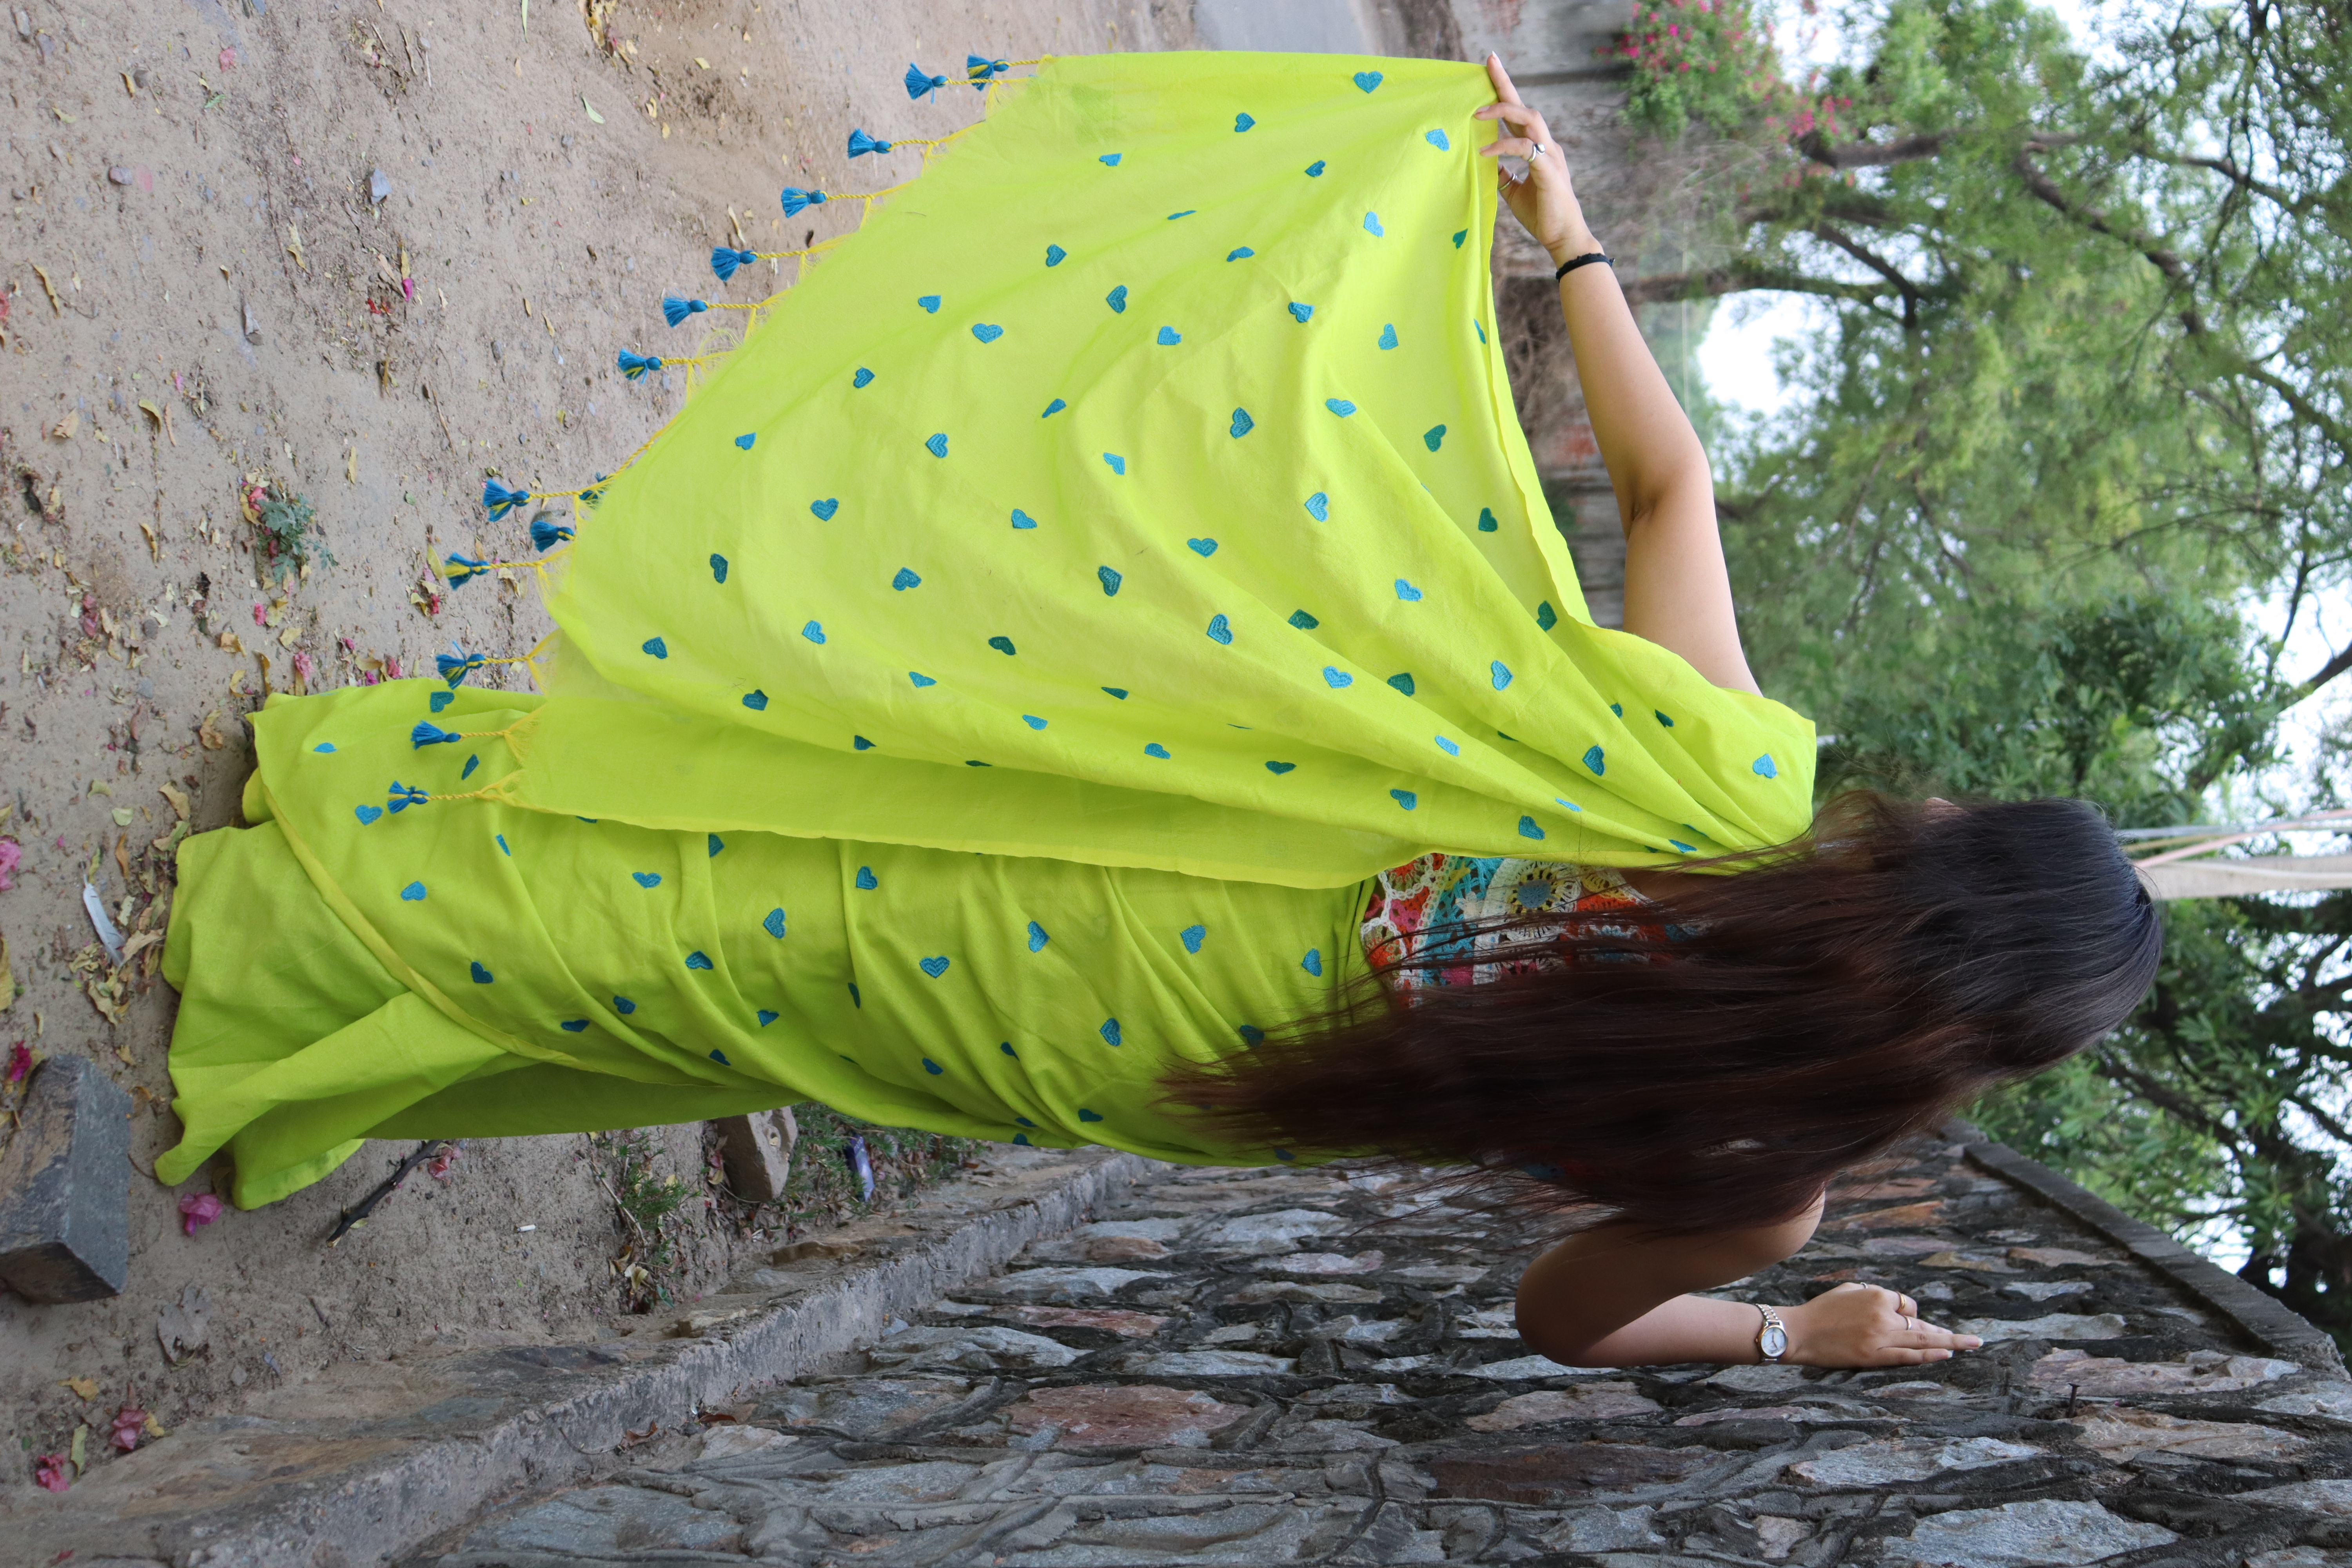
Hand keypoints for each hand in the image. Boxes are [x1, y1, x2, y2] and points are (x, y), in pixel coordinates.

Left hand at [1473, 54, 1595, 265]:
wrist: (1562, 238)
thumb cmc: (1542, 215)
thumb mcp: (1514, 191)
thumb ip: (1503, 173)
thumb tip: (1487, 162)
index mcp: (1537, 148)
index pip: (1518, 113)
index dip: (1505, 90)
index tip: (1490, 67)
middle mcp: (1546, 145)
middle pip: (1524, 106)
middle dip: (1506, 83)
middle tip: (1488, 62)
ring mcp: (1550, 155)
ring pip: (1529, 119)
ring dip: (1503, 110)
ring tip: (1477, 113)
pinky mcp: (1548, 170)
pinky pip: (1525, 148)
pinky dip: (1504, 146)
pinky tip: (1485, 151)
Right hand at [1782, 1284, 1983, 1367]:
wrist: (1799, 1331)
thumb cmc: (1821, 1309)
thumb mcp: (1849, 1291)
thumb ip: (1873, 1295)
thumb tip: (1894, 1306)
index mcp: (1877, 1295)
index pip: (1907, 1305)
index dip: (1909, 1314)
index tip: (1904, 1321)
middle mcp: (1884, 1315)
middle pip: (1923, 1323)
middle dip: (1949, 1332)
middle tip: (1974, 1340)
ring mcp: (1880, 1337)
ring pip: (1922, 1340)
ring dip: (1950, 1343)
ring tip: (1970, 1345)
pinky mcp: (1873, 1356)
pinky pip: (1906, 1356)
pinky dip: (1928, 1355)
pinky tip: (1946, 1354)